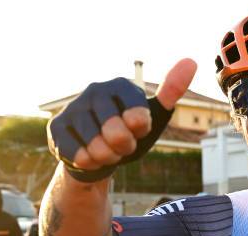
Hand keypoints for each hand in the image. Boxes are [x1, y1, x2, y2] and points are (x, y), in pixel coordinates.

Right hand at [48, 58, 197, 180]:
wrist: (99, 154)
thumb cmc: (130, 132)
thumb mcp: (154, 116)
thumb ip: (172, 91)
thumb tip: (191, 61)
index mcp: (121, 85)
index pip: (138, 117)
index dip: (140, 131)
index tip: (138, 128)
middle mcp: (94, 90)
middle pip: (116, 133)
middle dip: (124, 147)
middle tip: (123, 143)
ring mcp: (73, 107)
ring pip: (97, 147)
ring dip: (107, 157)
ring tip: (106, 149)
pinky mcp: (56, 126)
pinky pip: (78, 154)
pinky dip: (89, 162)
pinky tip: (89, 155)